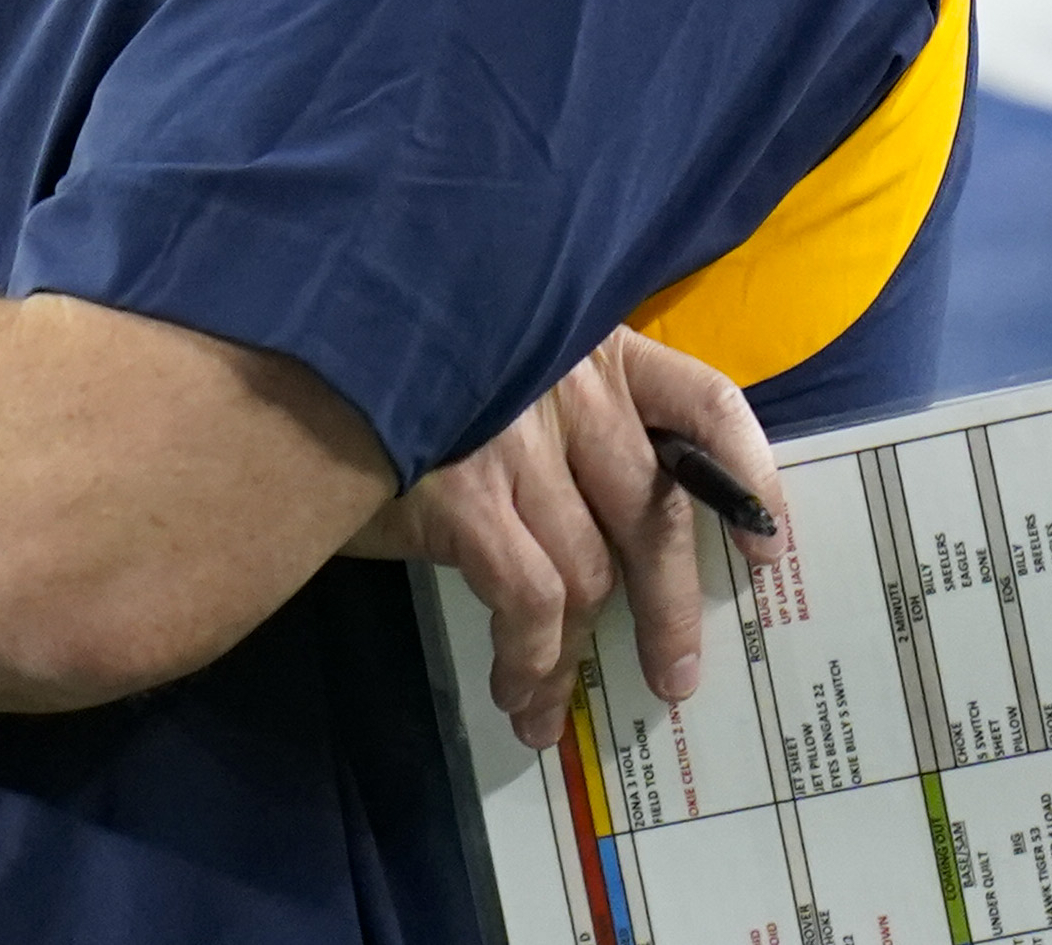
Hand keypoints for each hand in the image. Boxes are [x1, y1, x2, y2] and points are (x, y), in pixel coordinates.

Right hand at [352, 327, 789, 749]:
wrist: (284, 383)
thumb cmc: (392, 383)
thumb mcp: (496, 379)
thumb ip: (562, 433)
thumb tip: (615, 549)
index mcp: (590, 346)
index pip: (704, 400)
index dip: (747, 475)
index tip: (767, 550)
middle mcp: (568, 384)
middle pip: (654, 512)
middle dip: (668, 608)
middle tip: (673, 675)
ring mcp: (519, 436)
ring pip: (589, 572)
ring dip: (571, 656)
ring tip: (548, 705)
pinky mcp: (469, 495)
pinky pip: (531, 600)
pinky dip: (532, 660)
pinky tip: (518, 694)